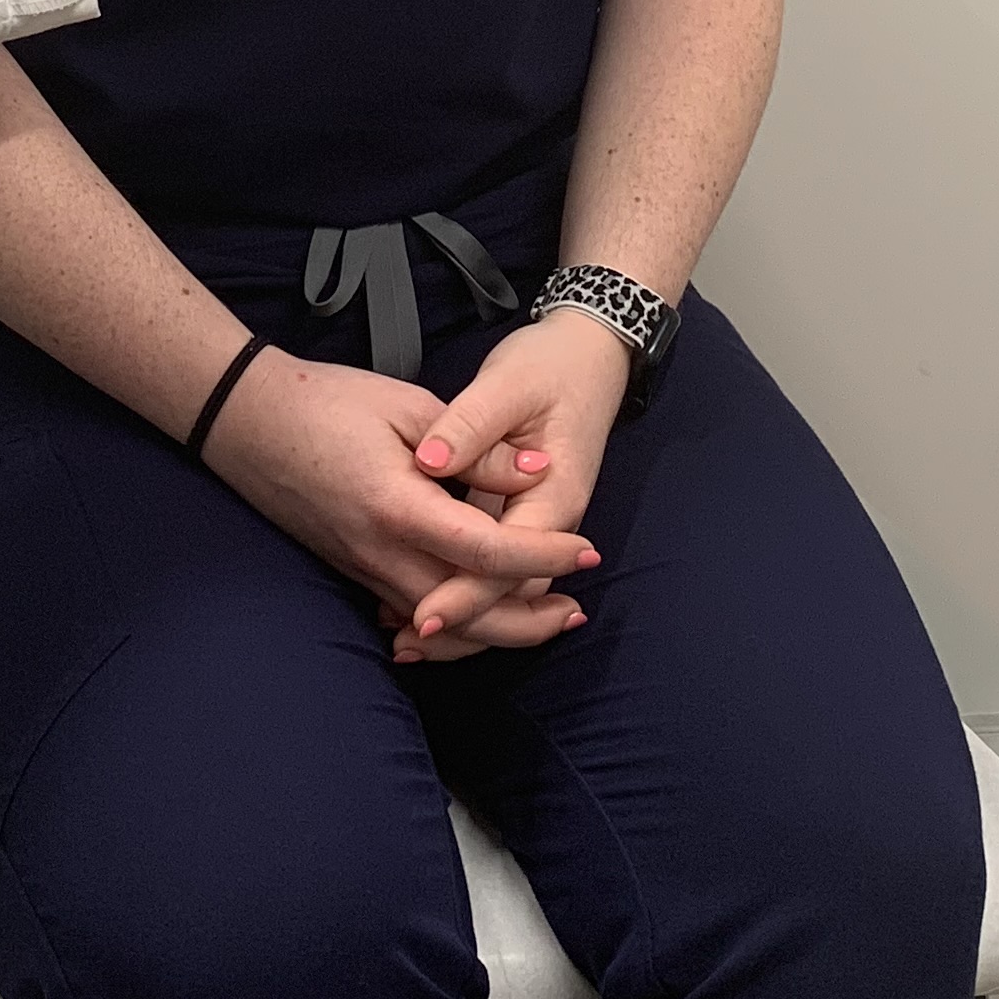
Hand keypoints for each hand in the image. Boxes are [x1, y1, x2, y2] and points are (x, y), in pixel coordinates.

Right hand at [200, 351, 596, 658]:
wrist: (243, 419)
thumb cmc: (323, 401)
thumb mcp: (408, 406)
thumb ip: (477, 447)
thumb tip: (537, 472)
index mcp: (399, 507)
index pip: (488, 553)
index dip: (545, 557)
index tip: (588, 552)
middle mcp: (380, 553)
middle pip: (468, 616)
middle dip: (528, 623)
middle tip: (576, 611)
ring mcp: (362, 569)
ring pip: (440, 627)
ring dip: (495, 629)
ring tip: (544, 617)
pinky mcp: (352, 570)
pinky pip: (412, 612)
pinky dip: (454, 623)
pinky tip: (479, 608)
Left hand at [391, 318, 631, 656]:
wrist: (592, 354)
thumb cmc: (552, 365)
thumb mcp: (509, 384)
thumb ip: (471, 427)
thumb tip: (431, 462)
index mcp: (553, 493)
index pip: (505, 563)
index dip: (463, 594)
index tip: (423, 615)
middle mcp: (550, 519)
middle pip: (508, 594)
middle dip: (461, 625)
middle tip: (407, 645)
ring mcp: (537, 521)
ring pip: (504, 589)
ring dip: (462, 618)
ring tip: (408, 640)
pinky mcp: (521, 516)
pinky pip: (496, 568)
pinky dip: (463, 589)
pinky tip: (420, 599)